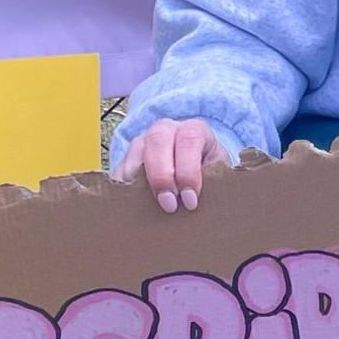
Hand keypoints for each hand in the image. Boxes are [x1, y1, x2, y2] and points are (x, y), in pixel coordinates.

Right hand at [114, 117, 229, 211]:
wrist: (196, 166)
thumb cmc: (210, 172)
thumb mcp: (219, 174)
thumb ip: (214, 183)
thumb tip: (201, 205)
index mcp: (193, 129)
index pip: (189, 140)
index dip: (188, 171)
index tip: (190, 200)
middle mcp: (166, 130)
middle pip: (157, 141)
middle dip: (162, 176)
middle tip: (169, 205)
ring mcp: (143, 141)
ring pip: (134, 154)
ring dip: (139, 184)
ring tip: (148, 209)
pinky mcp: (126, 158)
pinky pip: (119, 172)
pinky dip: (124, 190)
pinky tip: (132, 207)